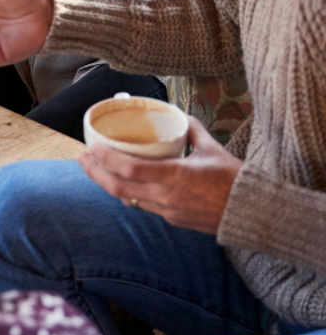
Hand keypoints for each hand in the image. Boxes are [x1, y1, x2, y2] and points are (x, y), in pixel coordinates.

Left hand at [79, 118, 242, 234]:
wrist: (253, 213)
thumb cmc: (233, 178)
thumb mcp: (210, 147)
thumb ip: (190, 128)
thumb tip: (176, 113)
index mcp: (175, 176)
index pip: (130, 169)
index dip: (105, 159)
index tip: (91, 146)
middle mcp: (167, 197)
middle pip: (119, 188)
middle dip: (95, 173)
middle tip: (81, 157)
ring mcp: (169, 212)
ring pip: (128, 199)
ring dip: (108, 184)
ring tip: (95, 168)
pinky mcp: (173, 221)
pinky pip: (144, 206)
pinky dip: (129, 193)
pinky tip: (122, 182)